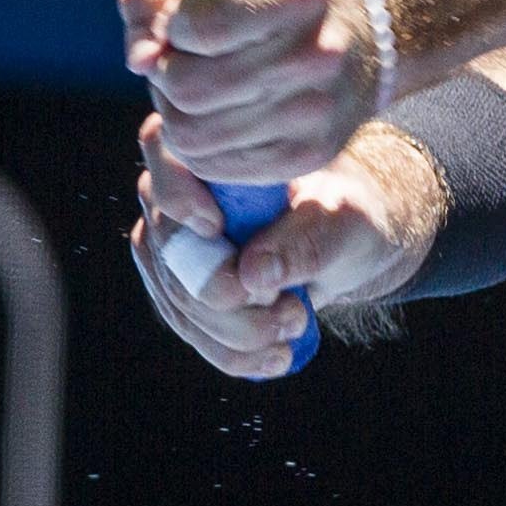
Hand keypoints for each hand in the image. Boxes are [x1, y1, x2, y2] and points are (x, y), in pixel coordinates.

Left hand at [119, 0, 380, 183]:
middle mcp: (318, 54)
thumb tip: (140, 60)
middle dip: (166, 73)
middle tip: (180, 59)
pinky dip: (197, 145)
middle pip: (189, 89)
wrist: (353, 23)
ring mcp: (317, 111)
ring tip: (195, 86)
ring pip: (192, 135)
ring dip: (174, 112)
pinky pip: (213, 166)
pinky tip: (215, 114)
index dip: (172, 26)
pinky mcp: (309, 155)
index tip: (183, 19)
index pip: (201, 28)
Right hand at [127, 113, 440, 379]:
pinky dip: (233, 353)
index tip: (217, 228)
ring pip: (179, 297)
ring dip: (238, 331)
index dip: (178, 192)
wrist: (343, 244)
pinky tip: (274, 358)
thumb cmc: (343, 212)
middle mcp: (177, 190)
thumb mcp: (342, 220)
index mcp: (215, 148)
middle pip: (168, 245)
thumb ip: (303, 240)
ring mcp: (170, 243)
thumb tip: (253, 275)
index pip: (162, 147)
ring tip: (295, 326)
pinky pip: (190, 327)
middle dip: (226, 294)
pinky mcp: (179, 287)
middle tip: (291, 311)